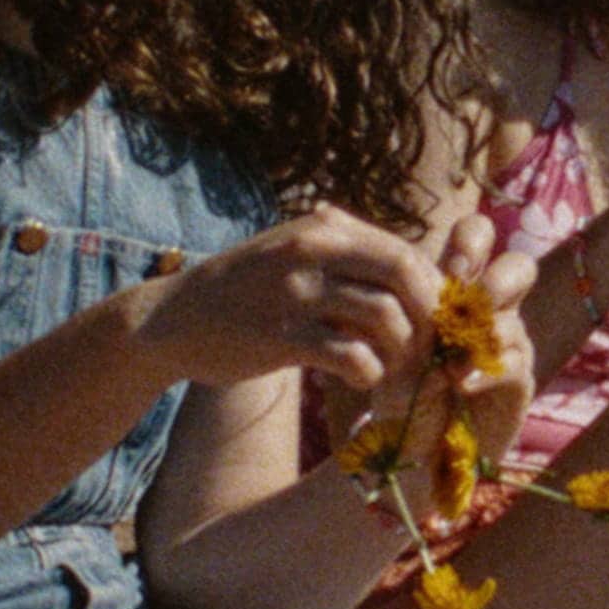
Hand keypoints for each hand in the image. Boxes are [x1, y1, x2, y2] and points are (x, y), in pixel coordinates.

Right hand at [148, 202, 447, 389]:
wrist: (175, 317)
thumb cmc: (247, 289)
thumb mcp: (294, 249)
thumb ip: (347, 251)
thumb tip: (418, 272)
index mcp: (325, 228)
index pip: (405, 252)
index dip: (433, 291)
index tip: (432, 323)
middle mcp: (314, 252)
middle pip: (405, 277)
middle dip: (427, 318)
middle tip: (425, 349)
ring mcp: (296, 293)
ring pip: (385, 317)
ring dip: (402, 352)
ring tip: (391, 368)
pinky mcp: (281, 336)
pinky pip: (351, 355)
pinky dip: (370, 373)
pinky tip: (362, 380)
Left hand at [359, 213, 536, 498]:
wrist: (408, 445)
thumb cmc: (392, 379)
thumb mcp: (375, 330)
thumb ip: (369, 285)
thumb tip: (326, 210)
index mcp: (460, 285)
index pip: (478, 238)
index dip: (470, 243)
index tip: (449, 267)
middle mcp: (490, 309)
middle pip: (519, 267)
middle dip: (496, 279)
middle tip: (467, 297)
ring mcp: (508, 345)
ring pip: (513, 319)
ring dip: (480, 333)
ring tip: (452, 355)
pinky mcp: (517, 384)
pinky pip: (515, 364)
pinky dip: (485, 371)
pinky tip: (459, 383)